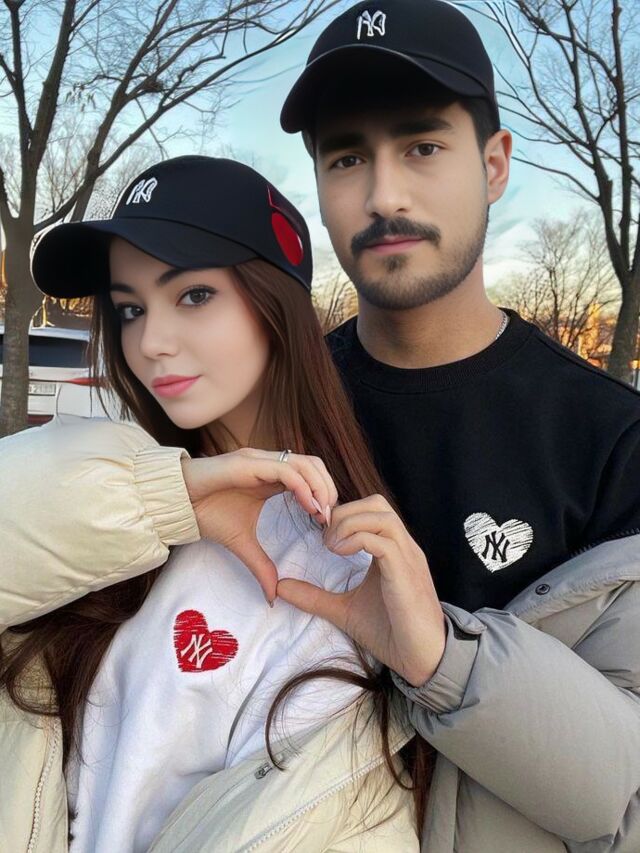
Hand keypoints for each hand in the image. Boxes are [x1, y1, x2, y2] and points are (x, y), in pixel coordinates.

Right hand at [182, 448, 337, 603]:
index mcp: (270, 476)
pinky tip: (309, 508)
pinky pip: (286, 470)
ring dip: (321, 487)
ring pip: (305, 463)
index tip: (327, 523)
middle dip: (328, 488)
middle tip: (330, 519)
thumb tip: (273, 596)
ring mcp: (259, 460)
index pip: (310, 474)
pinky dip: (304, 487)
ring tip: (323, 513)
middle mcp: (268, 463)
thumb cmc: (206, 514)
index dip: (324, 494)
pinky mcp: (248, 463)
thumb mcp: (241, 543)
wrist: (177, 506)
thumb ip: (261, 565)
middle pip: (313, 464)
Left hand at [276, 494, 445, 686]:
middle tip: (323, 539)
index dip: (341, 514)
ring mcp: (407, 558)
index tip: (319, 534)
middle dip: (343, 513)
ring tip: (330, 547)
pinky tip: (340, 554)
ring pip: (381, 515)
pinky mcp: (406, 574)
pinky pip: (383, 541)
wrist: (422, 660)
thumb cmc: (390, 633)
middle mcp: (403, 547)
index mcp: (392, 550)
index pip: (370, 509)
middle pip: (376, 503)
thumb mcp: (344, 610)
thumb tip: (279, 587)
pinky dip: (357, 539)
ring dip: (349, 524)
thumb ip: (314, 596)